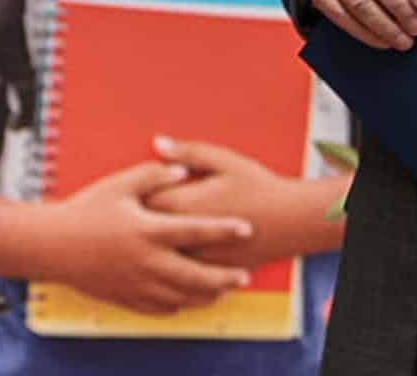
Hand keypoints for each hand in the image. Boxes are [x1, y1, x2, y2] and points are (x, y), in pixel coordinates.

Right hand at [39, 161, 255, 313]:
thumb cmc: (85, 210)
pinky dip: (178, 306)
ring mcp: (135, 284)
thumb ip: (154, 174)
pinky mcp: (123, 297)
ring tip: (224, 291)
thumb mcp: (119, 185)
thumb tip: (182, 169)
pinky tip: (188, 300)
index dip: (225, 230)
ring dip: (205, 296)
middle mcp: (146, 262)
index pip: (197, 231)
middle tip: (244, 276)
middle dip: (224, 278)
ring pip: (180, 297)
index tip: (247, 228)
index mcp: (149, 231)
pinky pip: (157, 308)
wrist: (50, 245)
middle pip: (196, 275)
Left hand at [144, 137, 347, 266]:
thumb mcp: (223, 161)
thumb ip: (187, 153)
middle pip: (142, 231)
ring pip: (156, 256)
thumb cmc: (256, 185)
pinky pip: (176, 273)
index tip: (128, 192)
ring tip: (144, 240)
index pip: (140, 200)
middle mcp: (182, 234)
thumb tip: (158, 143)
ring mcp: (194, 256)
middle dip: (135, 223)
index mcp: (182, 203)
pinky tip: (166, 259)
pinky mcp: (204, 271)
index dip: (131, 196)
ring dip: (149, 248)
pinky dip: (168, 266)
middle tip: (130, 216)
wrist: (288, 220)